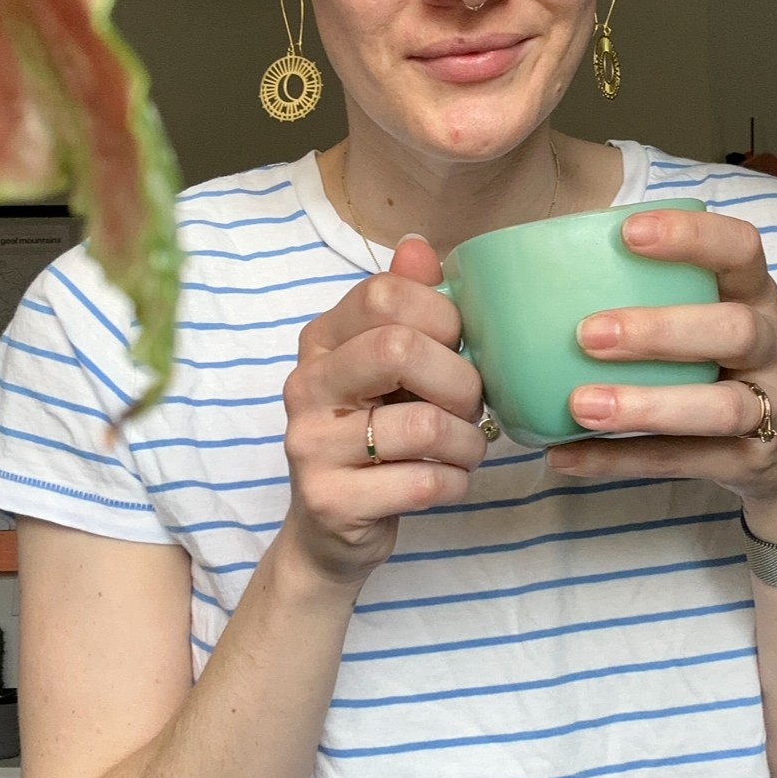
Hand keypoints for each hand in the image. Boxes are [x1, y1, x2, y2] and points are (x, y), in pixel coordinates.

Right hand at [279, 236, 485, 587]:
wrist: (329, 533)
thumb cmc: (373, 438)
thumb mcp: (387, 369)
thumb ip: (405, 305)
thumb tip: (417, 244)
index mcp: (321, 341)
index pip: (385, 294)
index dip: (443, 318)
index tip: (457, 348)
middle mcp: (305, 385)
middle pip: (399, 348)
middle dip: (461, 380)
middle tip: (471, 405)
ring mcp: (309, 444)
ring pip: (423, 423)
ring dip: (468, 441)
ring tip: (464, 449)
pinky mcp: (330, 500)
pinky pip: (424, 482)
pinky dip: (455, 482)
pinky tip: (447, 481)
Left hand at [546, 209, 776, 520]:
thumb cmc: (720, 365)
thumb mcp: (708, 320)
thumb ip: (653, 295)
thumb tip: (540, 279)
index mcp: (755, 297)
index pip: (741, 250)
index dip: (692, 237)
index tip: (628, 233)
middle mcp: (772, 347)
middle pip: (735, 330)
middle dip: (661, 331)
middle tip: (587, 334)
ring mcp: (771, 409)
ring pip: (721, 408)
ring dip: (646, 406)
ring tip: (581, 406)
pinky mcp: (752, 463)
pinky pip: (685, 463)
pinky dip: (621, 461)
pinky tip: (565, 455)